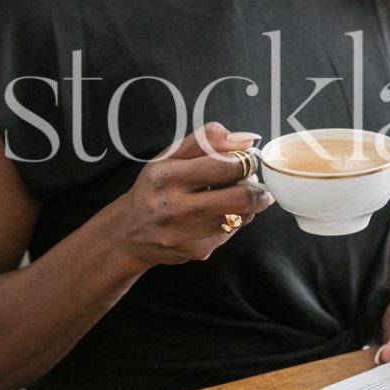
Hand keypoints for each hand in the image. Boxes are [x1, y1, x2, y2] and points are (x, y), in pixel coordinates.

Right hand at [116, 122, 272, 271]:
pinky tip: (219, 213)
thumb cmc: (156, 186)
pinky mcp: (197, 251)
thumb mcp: (171, 156)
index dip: (246, 160)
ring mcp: (186, 234)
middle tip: (254, 179)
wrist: (131, 231)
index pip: (224, 165)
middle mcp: (174, 208)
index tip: (247, 158)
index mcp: (166, 177)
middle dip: (258, 186)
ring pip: (242, 216)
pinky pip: (231, 231)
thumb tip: (246, 139)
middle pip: (241, 197)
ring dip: (249, 203)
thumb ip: (208, 140)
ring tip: (241, 193)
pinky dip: (233, 219)